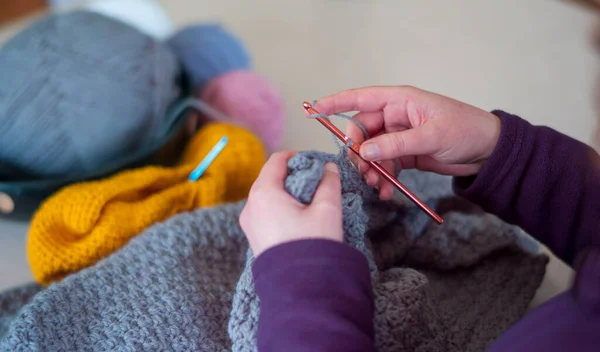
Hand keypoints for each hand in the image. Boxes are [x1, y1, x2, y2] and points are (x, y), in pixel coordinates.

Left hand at [239, 151, 343, 256]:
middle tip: (316, 180)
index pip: (276, 160)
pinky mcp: (254, 237)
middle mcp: (250, 206)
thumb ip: (329, 183)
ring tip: (311, 200)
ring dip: (287, 191)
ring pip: (267, 195)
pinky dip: (281, 206)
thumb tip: (329, 168)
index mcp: (264, 193)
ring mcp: (249, 223)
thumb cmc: (312, 247)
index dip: (297, 156)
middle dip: (293, 174)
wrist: (300, 288)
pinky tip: (300, 216)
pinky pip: (265, 212)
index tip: (314, 161)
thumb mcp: (327, 210)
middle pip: (270, 177)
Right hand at [315, 86, 500, 199]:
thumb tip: (365, 152)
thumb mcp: (430, 136)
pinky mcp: (405, 154)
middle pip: (362, 132)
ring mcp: (399, 136)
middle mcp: (395, 116)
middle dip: (358, 152)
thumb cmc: (465, 130)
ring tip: (376, 185)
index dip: (336, 103)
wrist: (489, 152)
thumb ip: (396, 144)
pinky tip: (386, 192)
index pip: (361, 98)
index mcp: (400, 101)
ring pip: (372, 152)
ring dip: (370, 169)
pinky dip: (383, 178)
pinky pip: (385, 165)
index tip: (315, 110)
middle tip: (360, 169)